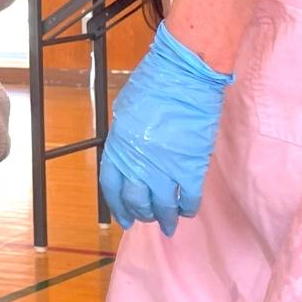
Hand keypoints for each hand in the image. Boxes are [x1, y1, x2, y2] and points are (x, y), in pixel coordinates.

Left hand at [97, 23, 231, 236]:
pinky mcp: (190, 166)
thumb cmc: (153, 86)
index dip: (117, 207)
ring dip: (166, 218)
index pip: (111, 188)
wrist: (182, 77)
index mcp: (118, 148)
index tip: (123, 219)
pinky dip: (188, 207)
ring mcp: (164, 167)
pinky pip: (188, 197)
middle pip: (136, 200)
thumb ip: (126, 139)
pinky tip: (188, 211)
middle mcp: (138, 162)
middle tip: (148, 220)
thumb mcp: (125, 113)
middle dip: (142, 214)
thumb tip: (130, 154)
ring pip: (162, 205)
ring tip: (170, 225)